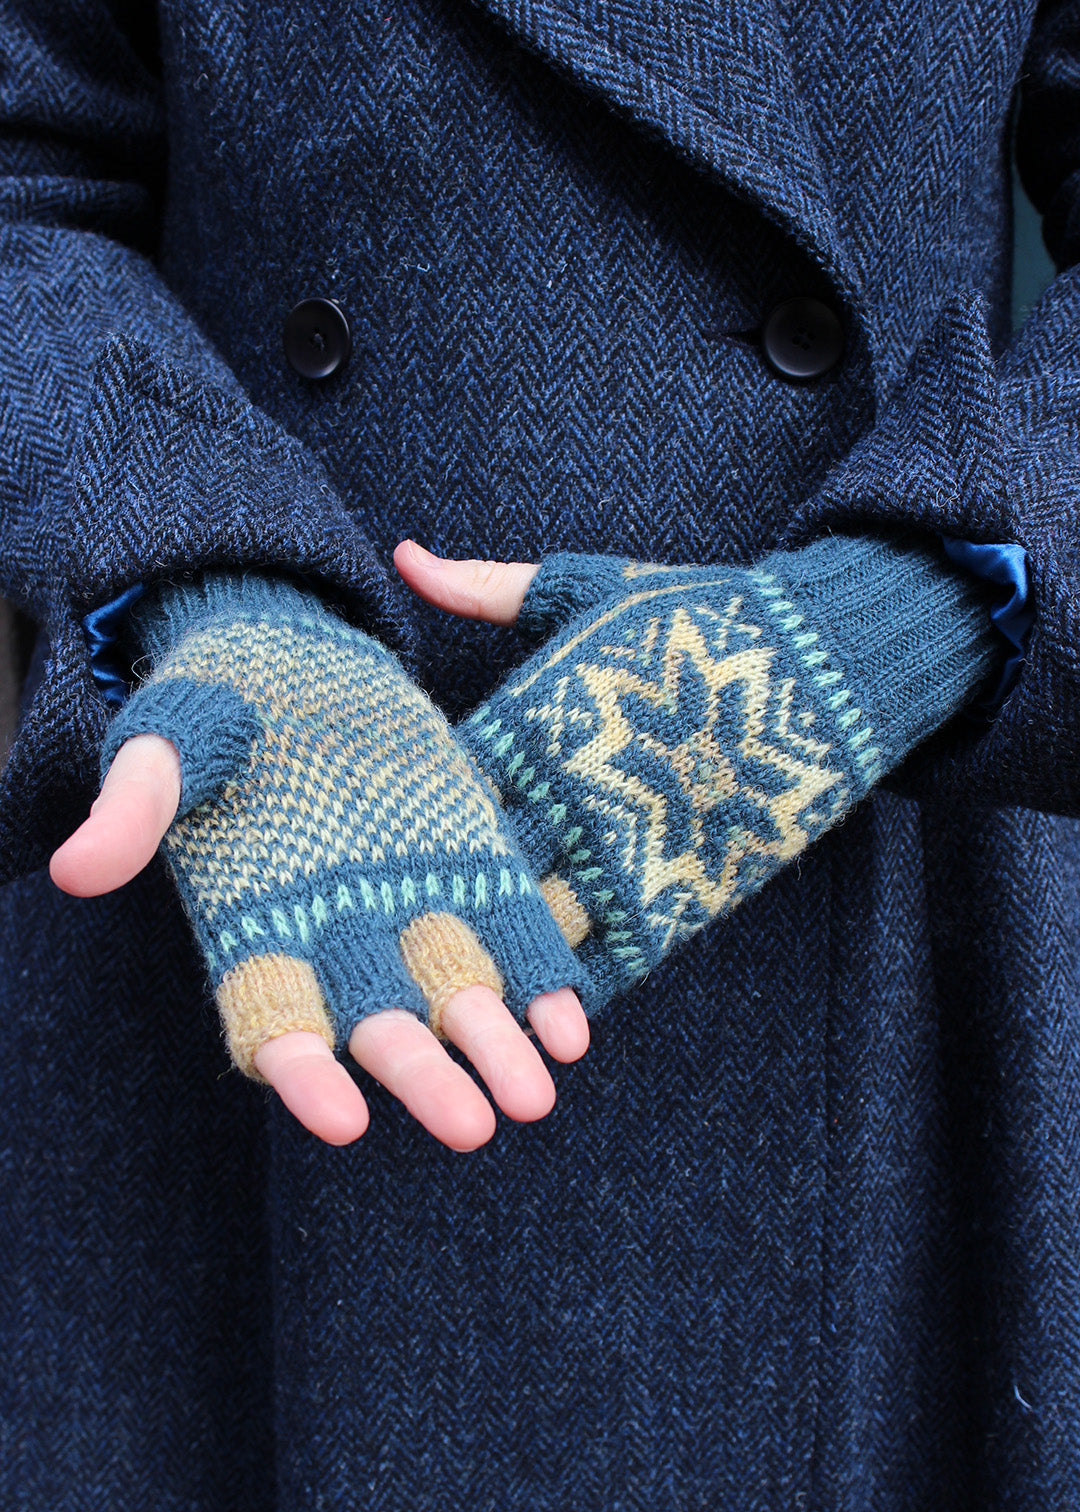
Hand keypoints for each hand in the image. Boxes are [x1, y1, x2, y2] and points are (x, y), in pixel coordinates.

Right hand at [51, 659, 587, 1152]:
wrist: (298, 655)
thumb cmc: (216, 704)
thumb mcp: (167, 740)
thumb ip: (136, 804)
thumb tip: (75, 870)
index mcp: (257, 921)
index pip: (274, 1017)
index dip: (306, 1071)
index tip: (342, 1120)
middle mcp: (338, 930)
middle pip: (380, 1023)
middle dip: (421, 1075)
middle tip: (469, 1128)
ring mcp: (411, 899)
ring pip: (456, 994)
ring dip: (494, 1048)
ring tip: (536, 1100)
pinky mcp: (470, 858)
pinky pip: (510, 931)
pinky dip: (540, 981)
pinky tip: (571, 1027)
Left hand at [395, 536, 928, 1012]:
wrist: (825, 657)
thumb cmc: (697, 614)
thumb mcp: (586, 587)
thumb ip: (485, 588)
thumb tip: (400, 555)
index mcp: (533, 718)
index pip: (436, 787)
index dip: (390, 823)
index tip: (343, 850)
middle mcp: (567, 792)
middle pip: (470, 871)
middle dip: (424, 913)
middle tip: (366, 954)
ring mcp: (625, 849)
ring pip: (529, 931)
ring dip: (486, 972)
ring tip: (439, 1014)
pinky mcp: (680, 890)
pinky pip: (606, 960)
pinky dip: (567, 995)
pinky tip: (534, 1021)